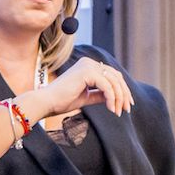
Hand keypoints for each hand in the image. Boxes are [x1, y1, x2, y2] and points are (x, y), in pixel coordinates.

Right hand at [18, 56, 134, 121]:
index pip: (112, 75)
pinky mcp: (86, 72)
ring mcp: (88, 65)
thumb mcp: (86, 97)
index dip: (122, 89)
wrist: (46, 103)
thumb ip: (100, 95)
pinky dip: (112, 98)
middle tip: (127, 109)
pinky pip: (107, 86)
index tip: (127, 104)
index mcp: (88, 66)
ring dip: (119, 98)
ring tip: (119, 112)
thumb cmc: (62, 101)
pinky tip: (112, 110)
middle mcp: (89, 62)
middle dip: (124, 93)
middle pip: (116, 77)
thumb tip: (116, 97)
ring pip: (113, 81)